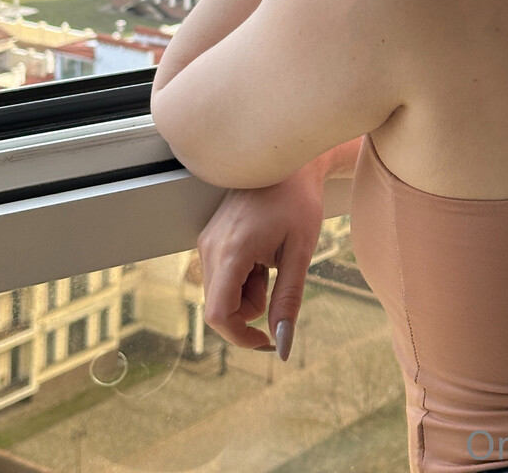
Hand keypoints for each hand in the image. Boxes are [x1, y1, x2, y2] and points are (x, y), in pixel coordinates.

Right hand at [197, 159, 326, 357]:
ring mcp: (207, 239)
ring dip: (247, 291)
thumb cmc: (299, 202)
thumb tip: (281, 347)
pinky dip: (241, 276)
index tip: (267, 340)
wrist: (289, 160)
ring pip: (220, 292)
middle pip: (219, 306)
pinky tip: (261, 251)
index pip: (218, 315)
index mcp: (232, 251)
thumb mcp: (300, 254)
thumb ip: (288, 301)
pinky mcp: (210, 236)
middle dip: (250, 308)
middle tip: (278, 279)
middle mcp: (211, 246)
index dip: (241, 337)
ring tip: (272, 259)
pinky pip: (220, 274)